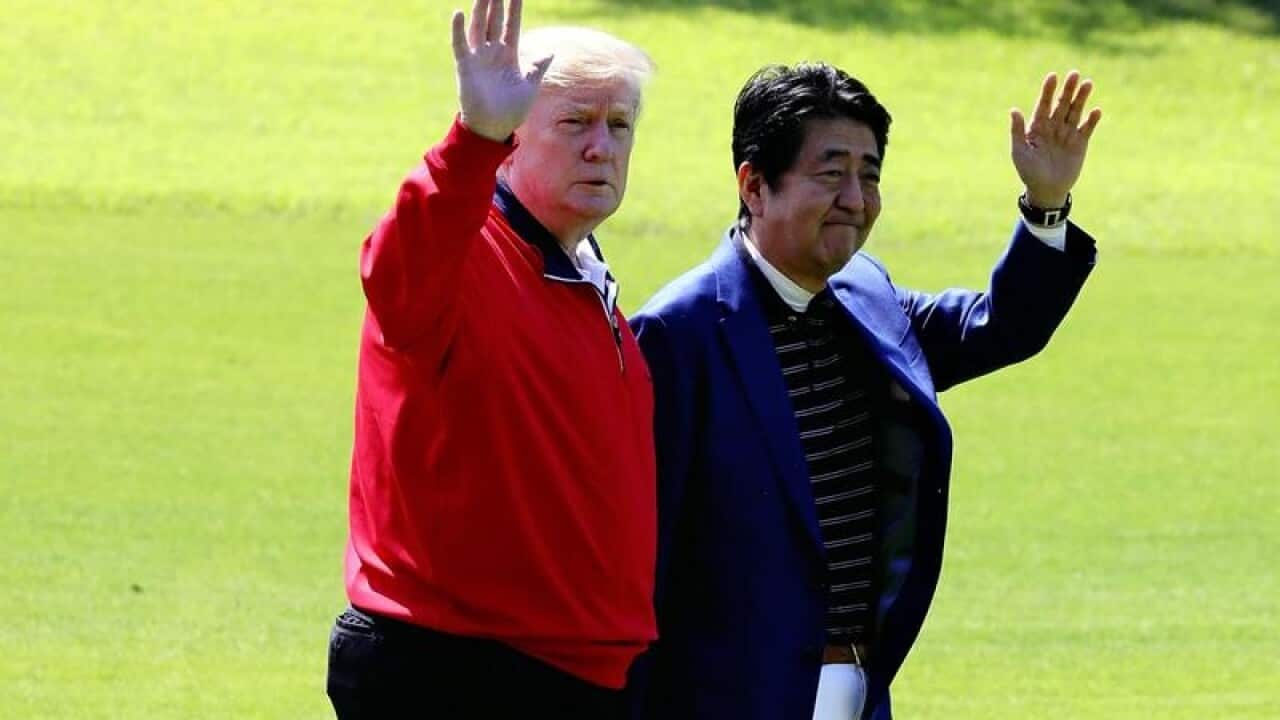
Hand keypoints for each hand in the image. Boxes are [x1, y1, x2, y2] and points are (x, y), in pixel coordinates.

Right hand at [451, 0, 553, 141]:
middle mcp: (493, 52)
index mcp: (509, 55)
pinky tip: (458, 13)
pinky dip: (457, 29)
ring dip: (480, 9)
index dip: (514, 9)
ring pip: (478, 27)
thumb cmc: (512, 110)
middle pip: (494, 21)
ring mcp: (478, 58)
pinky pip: (460, 44)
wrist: (494, 128)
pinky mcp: (465, 66)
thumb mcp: (529, 87)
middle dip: (496, 2)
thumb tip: (551, 52)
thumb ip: (537, 68)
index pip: (512, 25)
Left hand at [1010, 70, 1102, 207]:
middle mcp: (1053, 126)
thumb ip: (1017, 131)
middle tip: (1074, 73)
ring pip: (1075, 111)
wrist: (1046, 190)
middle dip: (1067, 89)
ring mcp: (1068, 133)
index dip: (1048, 91)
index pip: (1044, 105)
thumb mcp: (1020, 152)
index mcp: (1037, 127)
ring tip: (1087, 83)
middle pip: (1062, 104)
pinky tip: (1096, 110)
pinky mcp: (1080, 143)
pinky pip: (1087, 128)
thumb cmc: (1029, 171)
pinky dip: (1092, 120)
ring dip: (1081, 98)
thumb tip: (1014, 110)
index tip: (1052, 76)